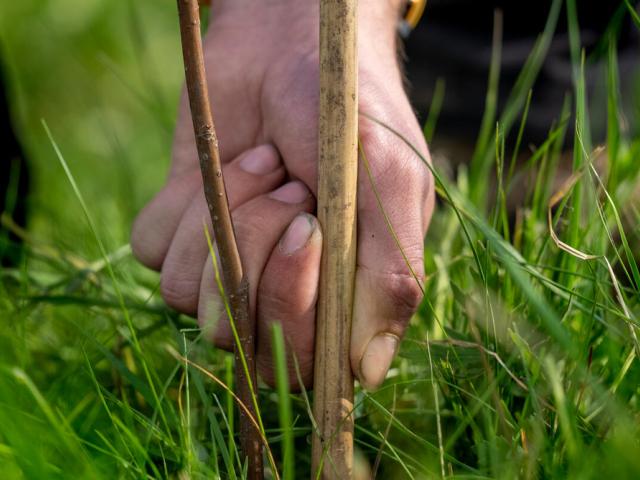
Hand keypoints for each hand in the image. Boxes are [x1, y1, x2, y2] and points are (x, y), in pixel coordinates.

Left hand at [131, 0, 433, 389]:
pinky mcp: (178, 235)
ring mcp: (227, 267)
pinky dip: (185, 203)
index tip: (312, 227)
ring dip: (230, 219)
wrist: (286, 43)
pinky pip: (153, 254)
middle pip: (247, 341)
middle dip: (263, 254)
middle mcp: (283, 294)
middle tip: (295, 189)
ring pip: (193, 300)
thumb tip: (370, 372)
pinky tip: (226, 165)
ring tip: (266, 165)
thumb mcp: (389, 183)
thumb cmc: (350, 111)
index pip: (309, 366)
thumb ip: (392, 276)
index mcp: (343, 296)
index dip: (298, 312)